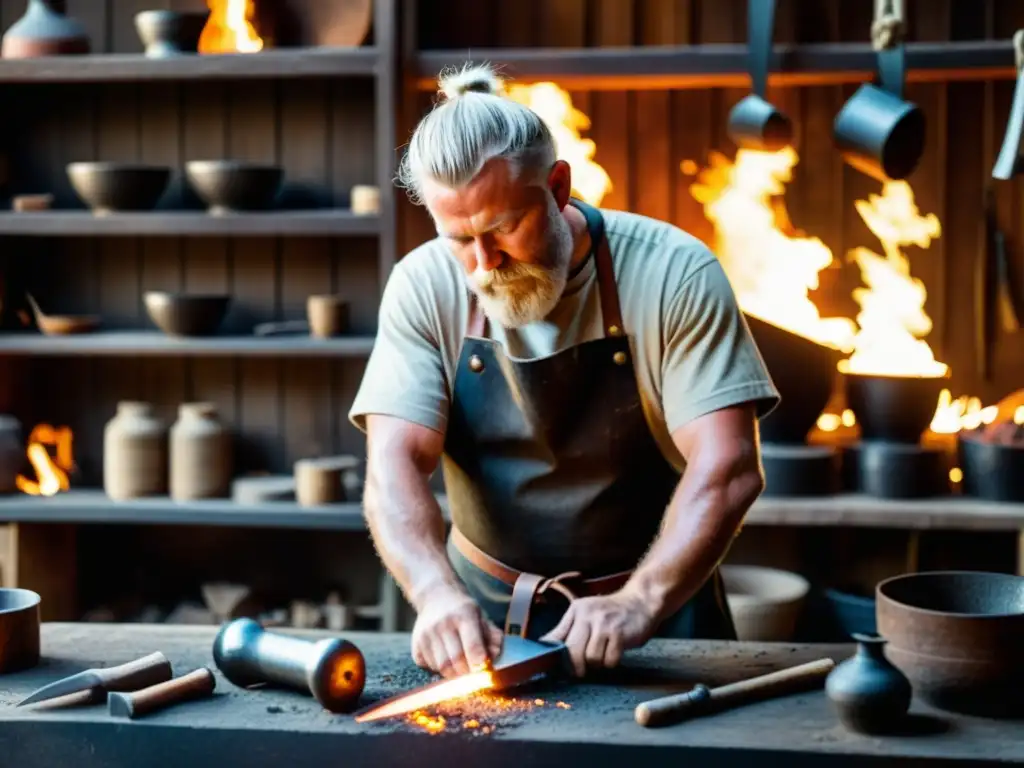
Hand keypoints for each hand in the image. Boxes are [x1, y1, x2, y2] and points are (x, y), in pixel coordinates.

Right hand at [411, 586, 503, 677]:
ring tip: (460, 667)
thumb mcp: (482, 618)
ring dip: (454, 674)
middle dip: (468, 673)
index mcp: (464, 614)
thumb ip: (493, 638)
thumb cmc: (464, 612)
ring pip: (441, 667)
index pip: (472, 644)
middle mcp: (442, 623)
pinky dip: (440, 670)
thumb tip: (494, 657)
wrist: (436, 597)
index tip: (484, 671)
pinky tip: (446, 661)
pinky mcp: (416, 644)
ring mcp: (426, 634)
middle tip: (474, 675)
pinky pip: (429, 666)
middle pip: (456, 660)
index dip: (479, 662)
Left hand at [540, 590, 656, 676]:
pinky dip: (611, 662)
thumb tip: (545, 646)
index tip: (553, 668)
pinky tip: (615, 653)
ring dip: (597, 663)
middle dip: (576, 666)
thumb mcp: (586, 614)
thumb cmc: (610, 614)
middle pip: (572, 651)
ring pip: (591, 658)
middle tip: (581, 670)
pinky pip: (609, 660)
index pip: (555, 637)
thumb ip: (567, 630)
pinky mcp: (620, 634)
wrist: (640, 601)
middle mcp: (587, 615)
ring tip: (603, 654)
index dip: (553, 656)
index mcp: (576, 611)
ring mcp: (604, 624)